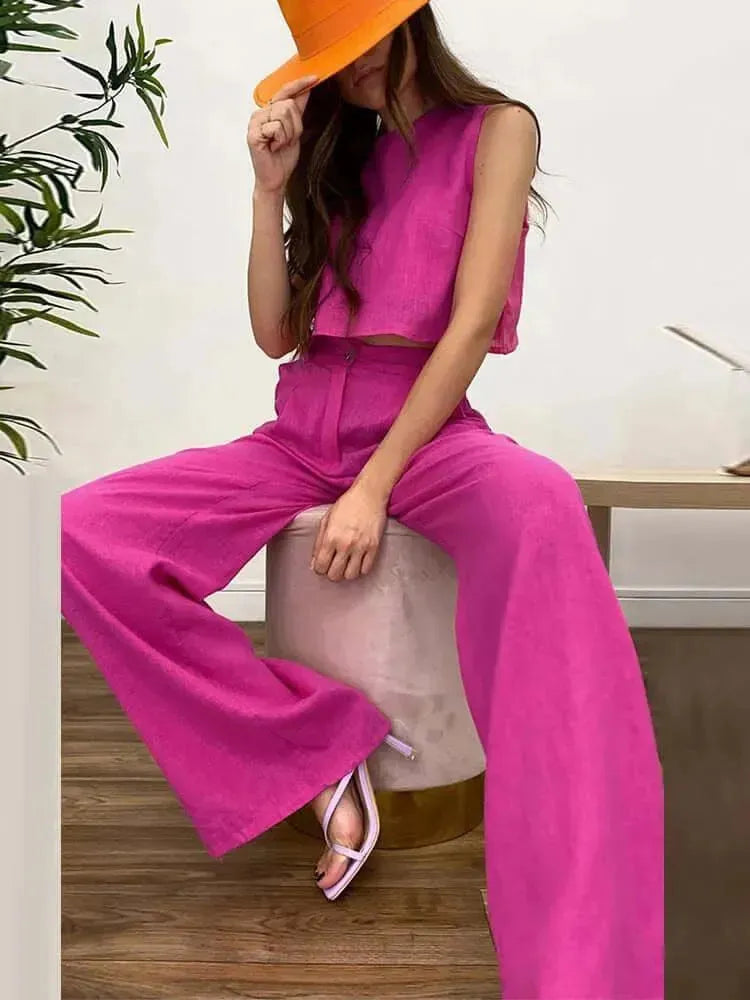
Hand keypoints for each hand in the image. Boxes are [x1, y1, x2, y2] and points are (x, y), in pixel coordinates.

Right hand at [247, 75, 317, 194]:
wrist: (276, 178)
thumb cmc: (282, 157)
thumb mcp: (296, 130)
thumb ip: (298, 110)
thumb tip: (306, 90)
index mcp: (270, 111)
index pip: (285, 91)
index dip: (300, 84)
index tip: (315, 78)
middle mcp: (261, 113)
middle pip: (288, 104)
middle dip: (294, 125)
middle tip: (287, 140)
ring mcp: (255, 122)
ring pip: (283, 114)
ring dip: (288, 134)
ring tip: (280, 144)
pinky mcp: (253, 134)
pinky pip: (276, 127)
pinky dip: (280, 140)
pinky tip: (273, 148)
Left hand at [310, 482, 387, 581]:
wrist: (369, 494)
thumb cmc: (347, 504)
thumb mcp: (326, 520)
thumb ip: (318, 542)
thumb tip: (314, 562)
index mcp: (330, 537)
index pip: (320, 566)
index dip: (319, 569)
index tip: (321, 566)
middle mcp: (345, 544)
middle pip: (335, 575)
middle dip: (331, 573)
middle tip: (333, 567)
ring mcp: (361, 547)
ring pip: (350, 576)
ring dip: (346, 573)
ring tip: (346, 565)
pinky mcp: (374, 547)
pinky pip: (366, 569)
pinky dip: (360, 569)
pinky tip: (357, 562)